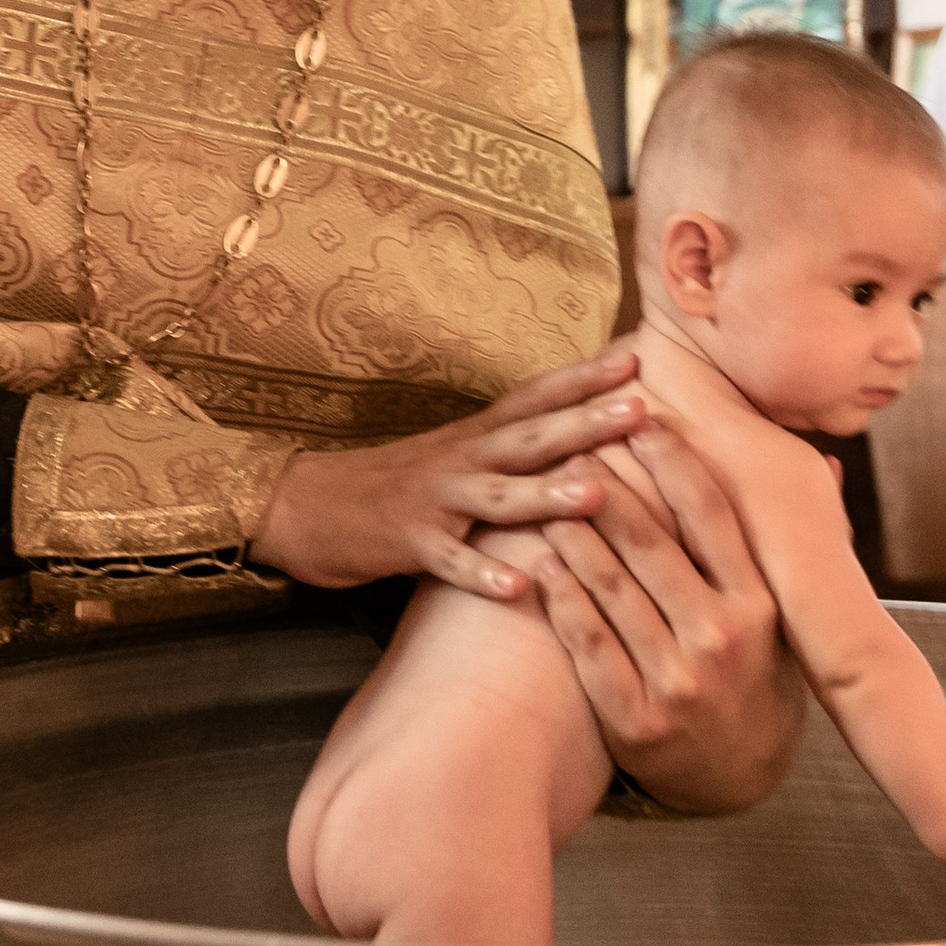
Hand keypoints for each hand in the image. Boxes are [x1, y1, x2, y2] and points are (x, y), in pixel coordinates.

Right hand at [250, 352, 645, 598]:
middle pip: (530, 436)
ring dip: (546, 493)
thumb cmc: (392, 486)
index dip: (584, 376)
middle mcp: (459, 458)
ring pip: (496, 495)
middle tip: (642, 409)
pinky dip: (482, 574)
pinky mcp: (405, 543)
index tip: (637, 357)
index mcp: (475, 437)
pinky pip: (448, 561)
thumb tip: (582, 444)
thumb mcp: (454, 457)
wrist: (302, 506)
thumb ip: (509, 451)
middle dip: (587, 421)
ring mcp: (432, 500)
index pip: (536, 397)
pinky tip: (519, 588)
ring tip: (595, 493)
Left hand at [518, 422, 803, 815]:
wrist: (739, 780)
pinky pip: (589, 644)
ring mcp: (677, 682)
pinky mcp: (635, 719)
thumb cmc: (758, 675)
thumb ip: (800, 545)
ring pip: (613, 589)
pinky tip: (539, 561)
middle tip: (577, 443)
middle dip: (610, 488)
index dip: (676, 461)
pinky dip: (561, 598)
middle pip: (652, 545)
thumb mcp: (790, 617)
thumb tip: (824, 463)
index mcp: (760, 607)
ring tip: (545, 491)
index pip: (713, 517)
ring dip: (574, 532)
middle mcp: (721, 640)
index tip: (644, 417)